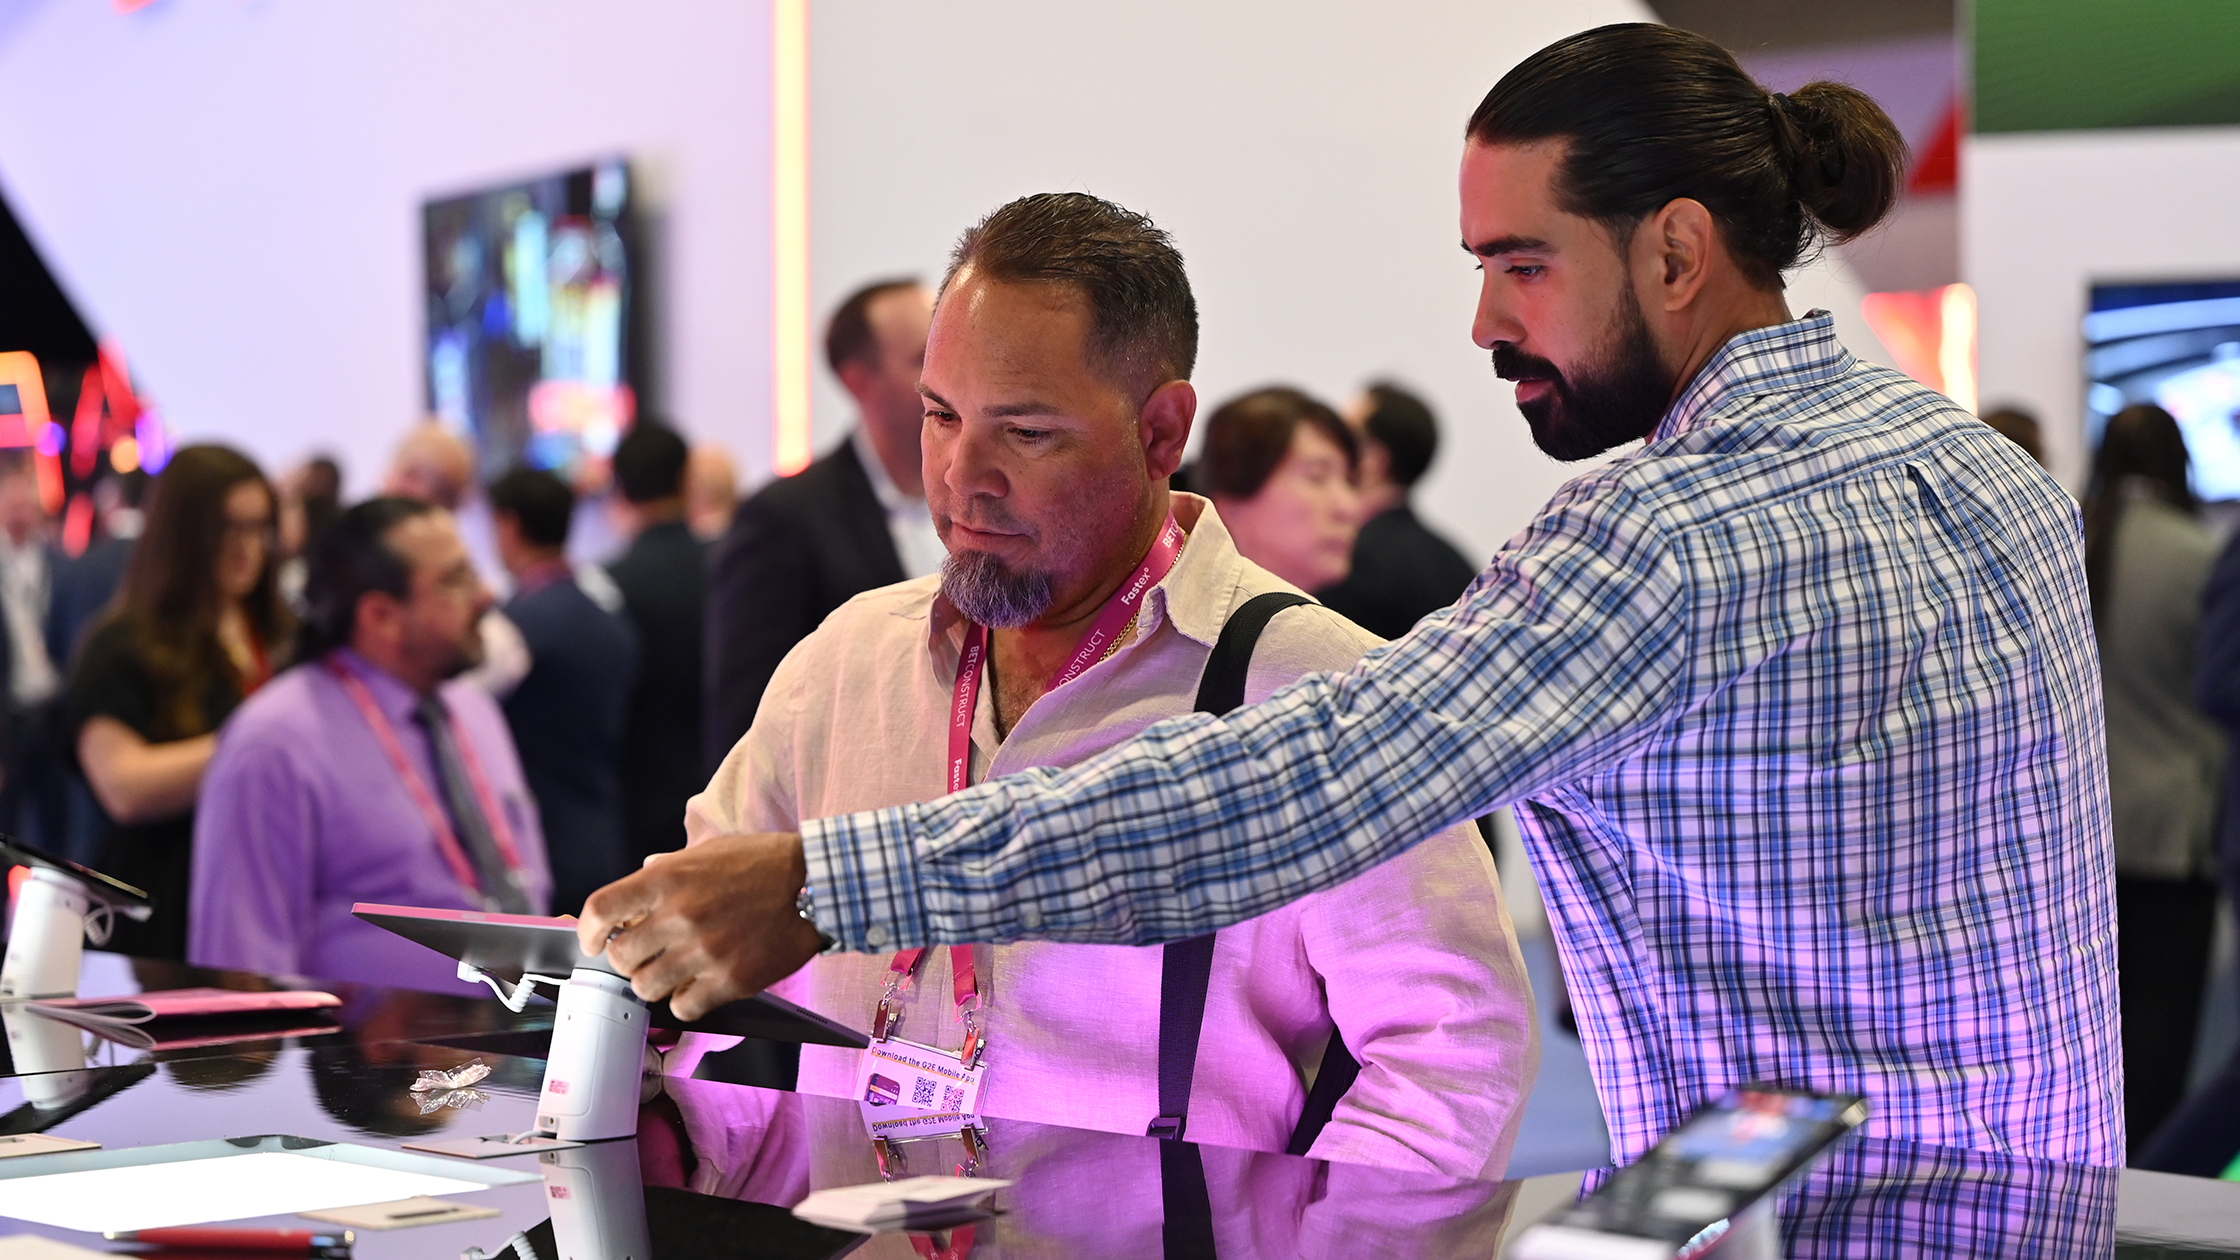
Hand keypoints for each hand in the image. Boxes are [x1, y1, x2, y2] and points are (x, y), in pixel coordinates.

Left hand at [577, 832, 825, 1020]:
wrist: (816, 884)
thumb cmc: (762, 863)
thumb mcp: (707, 852)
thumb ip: (667, 869)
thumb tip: (637, 885)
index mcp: (667, 879)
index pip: (600, 911)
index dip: (588, 931)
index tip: (594, 941)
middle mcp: (679, 915)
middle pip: (620, 957)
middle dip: (628, 960)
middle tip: (645, 956)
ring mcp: (704, 951)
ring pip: (647, 988)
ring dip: (655, 983)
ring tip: (674, 972)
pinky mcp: (730, 980)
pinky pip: (684, 1007)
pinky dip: (686, 1001)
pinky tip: (699, 986)